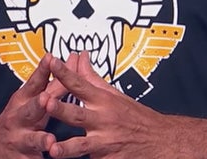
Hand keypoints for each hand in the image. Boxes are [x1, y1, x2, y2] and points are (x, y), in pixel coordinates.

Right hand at [0, 53, 67, 157]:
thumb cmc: (19, 119)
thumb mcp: (31, 99)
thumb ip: (53, 82)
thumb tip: (72, 59)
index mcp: (23, 100)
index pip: (34, 83)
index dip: (42, 71)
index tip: (50, 58)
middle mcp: (19, 119)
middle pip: (30, 110)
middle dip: (37, 105)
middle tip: (45, 99)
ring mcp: (20, 139)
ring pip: (32, 140)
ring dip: (41, 139)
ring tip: (50, 140)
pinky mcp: (23, 158)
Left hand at [42, 52, 182, 158]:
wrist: (161, 140)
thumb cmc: (136, 116)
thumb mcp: (115, 94)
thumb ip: (92, 78)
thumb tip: (80, 57)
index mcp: (104, 101)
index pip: (80, 84)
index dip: (65, 73)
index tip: (52, 63)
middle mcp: (103, 120)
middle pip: (78, 114)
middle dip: (61, 109)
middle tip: (45, 102)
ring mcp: (105, 142)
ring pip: (81, 146)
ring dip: (66, 147)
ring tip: (52, 150)